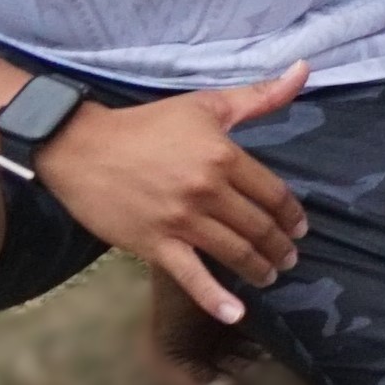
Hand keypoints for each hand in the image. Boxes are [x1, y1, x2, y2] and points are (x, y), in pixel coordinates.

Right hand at [38, 64, 311, 325]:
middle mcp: (207, 191)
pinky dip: (215, 299)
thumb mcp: (206, 105)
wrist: (80, 146)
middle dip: (280, 246)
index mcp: (224, 156)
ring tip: (270, 275)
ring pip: (234, 252)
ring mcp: (181, 221)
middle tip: (288, 257)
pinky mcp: (154, 243)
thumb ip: (259, 96)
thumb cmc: (145, 124)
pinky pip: (191, 276)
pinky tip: (235, 313)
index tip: (299, 227)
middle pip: (258, 227)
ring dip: (259, 269)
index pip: (274, 194)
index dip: (292, 215)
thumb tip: (305, 70)